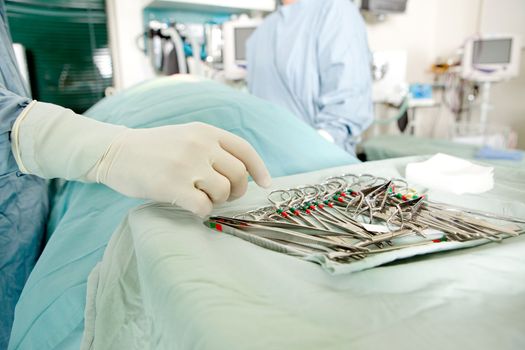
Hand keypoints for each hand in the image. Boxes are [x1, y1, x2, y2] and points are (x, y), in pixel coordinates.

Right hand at [93, 122, 271, 216]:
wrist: (115, 152)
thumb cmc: (153, 148)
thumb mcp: (186, 135)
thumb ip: (212, 147)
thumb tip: (242, 173)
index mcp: (205, 131)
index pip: (244, 150)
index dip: (259, 169)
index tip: (264, 184)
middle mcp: (200, 145)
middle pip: (238, 175)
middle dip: (235, 190)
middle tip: (222, 195)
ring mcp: (187, 164)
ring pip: (223, 192)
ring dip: (216, 200)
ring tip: (200, 196)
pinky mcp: (172, 186)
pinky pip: (204, 207)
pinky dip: (202, 211)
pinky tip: (189, 205)